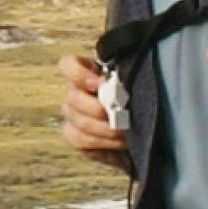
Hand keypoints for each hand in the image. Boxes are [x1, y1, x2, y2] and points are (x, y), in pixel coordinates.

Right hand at [58, 55, 129, 172]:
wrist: (140, 130)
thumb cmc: (137, 101)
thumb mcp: (133, 85)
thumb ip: (123, 81)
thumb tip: (117, 86)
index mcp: (88, 71)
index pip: (68, 65)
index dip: (79, 74)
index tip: (101, 84)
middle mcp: (75, 91)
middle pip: (73, 97)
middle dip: (98, 109)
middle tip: (120, 116)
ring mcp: (72, 114)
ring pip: (79, 121)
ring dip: (104, 129)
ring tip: (125, 132)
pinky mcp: (73, 135)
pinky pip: (79, 139)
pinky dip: (101, 142)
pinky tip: (117, 143)